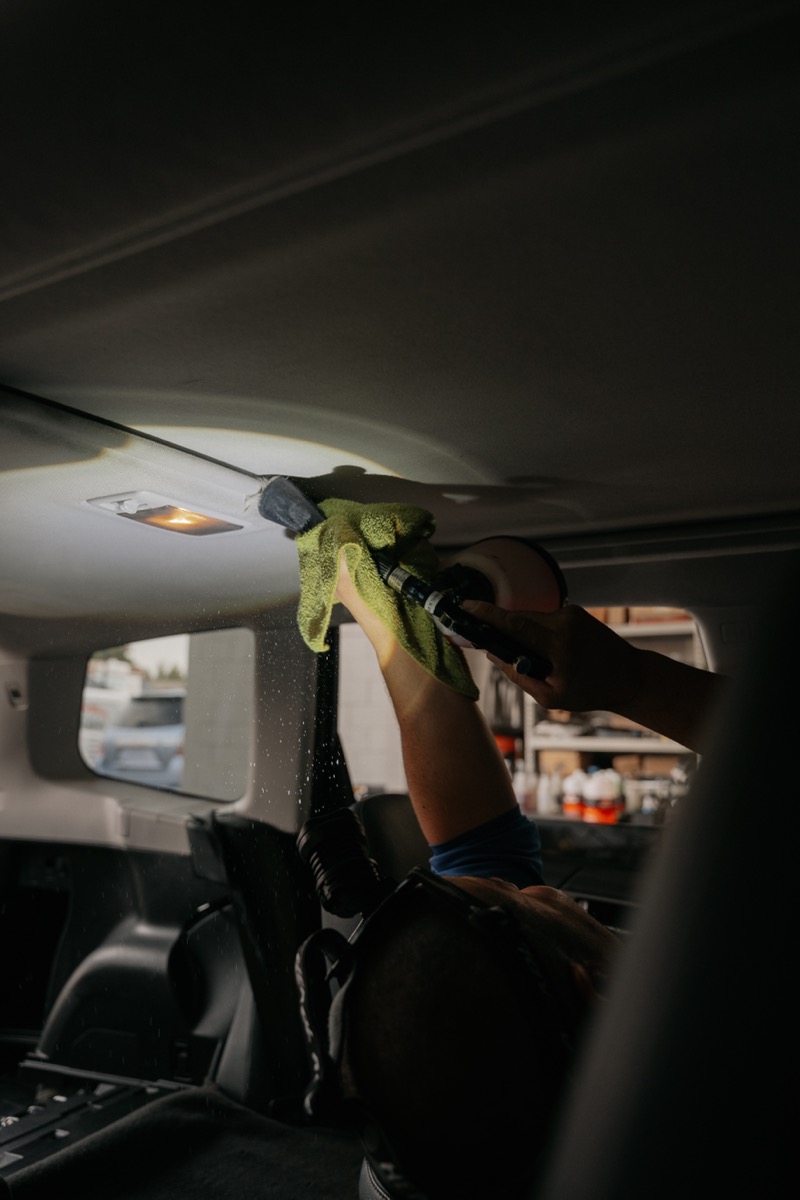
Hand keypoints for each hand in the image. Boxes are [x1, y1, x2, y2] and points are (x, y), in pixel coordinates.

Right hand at [461, 601, 643, 713]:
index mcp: (558, 647)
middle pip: (518, 619)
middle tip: (484, 637)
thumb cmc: (590, 692)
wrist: (629, 675)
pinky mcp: (575, 611)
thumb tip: (493, 654)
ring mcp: (570, 614)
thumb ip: (519, 676)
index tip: (465, 606)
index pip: (515, 625)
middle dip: (499, 626)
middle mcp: (564, 624)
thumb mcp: (551, 697)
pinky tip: (549, 650)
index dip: (487, 614)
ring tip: (533, 657)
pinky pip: (544, 619)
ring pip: (530, 619)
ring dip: (521, 633)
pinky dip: (537, 632)